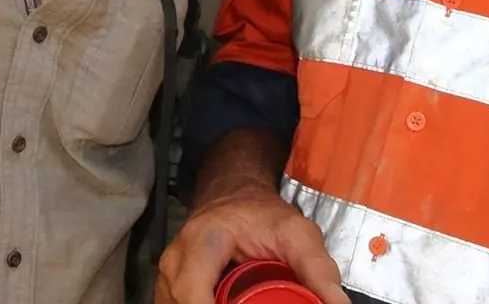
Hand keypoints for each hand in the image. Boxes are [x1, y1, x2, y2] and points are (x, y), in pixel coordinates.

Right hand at [155, 183, 347, 303]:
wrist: (238, 196)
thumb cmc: (262, 214)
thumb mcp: (297, 234)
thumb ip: (318, 269)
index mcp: (204, 240)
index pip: (192, 291)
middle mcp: (177, 257)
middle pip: (179, 302)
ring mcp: (170, 272)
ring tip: (240, 302)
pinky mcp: (171, 284)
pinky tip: (220, 303)